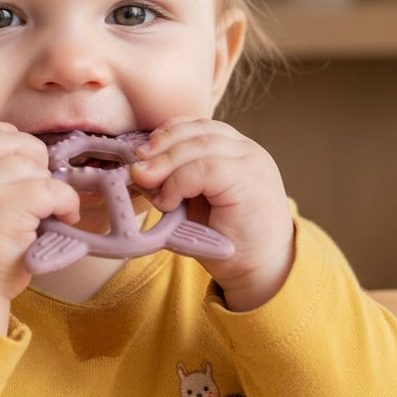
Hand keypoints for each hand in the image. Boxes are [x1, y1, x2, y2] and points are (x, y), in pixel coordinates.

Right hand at [0, 122, 79, 330]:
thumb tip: (24, 155)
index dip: (9, 141)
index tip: (22, 164)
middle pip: (13, 141)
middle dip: (34, 163)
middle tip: (38, 193)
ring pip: (34, 166)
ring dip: (48, 189)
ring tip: (44, 214)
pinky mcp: (8, 203)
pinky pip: (52, 189)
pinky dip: (66, 203)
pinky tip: (64, 218)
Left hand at [131, 119, 293, 310]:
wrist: (260, 271)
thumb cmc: (225, 238)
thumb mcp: (192, 201)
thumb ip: (172, 180)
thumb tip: (137, 168)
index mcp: (234, 149)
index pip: (196, 125)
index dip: (166, 133)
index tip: (141, 151)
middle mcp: (246, 150)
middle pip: (196, 130)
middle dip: (161, 145)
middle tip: (135, 166)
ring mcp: (251, 162)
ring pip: (198, 146)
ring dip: (165, 163)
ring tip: (144, 181)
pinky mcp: (250, 181)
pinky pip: (205, 169)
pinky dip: (177, 183)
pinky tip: (166, 202)